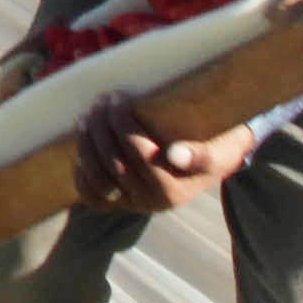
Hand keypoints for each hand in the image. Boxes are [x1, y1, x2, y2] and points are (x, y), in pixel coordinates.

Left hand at [69, 93, 255, 215]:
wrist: (215, 162)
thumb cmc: (217, 148)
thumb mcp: (221, 152)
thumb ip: (203, 155)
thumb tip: (175, 155)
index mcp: (174, 190)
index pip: (141, 156)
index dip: (124, 126)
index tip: (119, 98)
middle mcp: (150, 202)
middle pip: (115, 165)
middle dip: (102, 128)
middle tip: (101, 100)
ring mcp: (131, 204)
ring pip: (98, 181)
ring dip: (87, 147)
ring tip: (86, 117)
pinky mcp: (117, 202)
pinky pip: (91, 195)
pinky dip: (81, 173)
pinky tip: (81, 147)